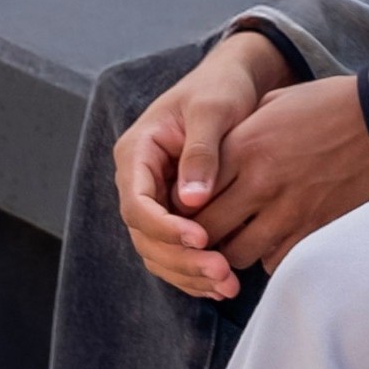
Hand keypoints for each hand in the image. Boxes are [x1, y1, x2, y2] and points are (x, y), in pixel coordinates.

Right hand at [114, 32, 288, 301]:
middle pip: (145, 236)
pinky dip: (194, 271)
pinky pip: (175, 251)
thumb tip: (192, 200)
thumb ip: (201, 151)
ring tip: (227, 286)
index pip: (137, 204)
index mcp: (137, 152)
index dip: (165, 228)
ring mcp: (154, 199)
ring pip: (157, 251)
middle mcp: (139, 181)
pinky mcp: (174, 213)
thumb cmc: (220, 88)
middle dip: (181, 259)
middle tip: (222, 274)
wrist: (232, 82)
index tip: (202, 238)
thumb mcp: (212, 110)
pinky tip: (222, 284)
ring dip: (188, 274)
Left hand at [191, 67, 368, 278]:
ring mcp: (290, 210)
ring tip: (240, 238)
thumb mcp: (272, 104)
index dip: (184, 208)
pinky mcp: (316, 228)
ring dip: (233, 250)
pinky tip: (273, 240)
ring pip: (238, 254)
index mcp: (245, 146)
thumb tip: (205, 164)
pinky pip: (275, 261)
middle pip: (208, 230)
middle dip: (201, 236)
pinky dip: (268, 256)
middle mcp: (261, 182)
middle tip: (207, 234)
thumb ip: (235, 134)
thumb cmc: (326, 106)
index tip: (189, 209)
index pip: (191, 194)